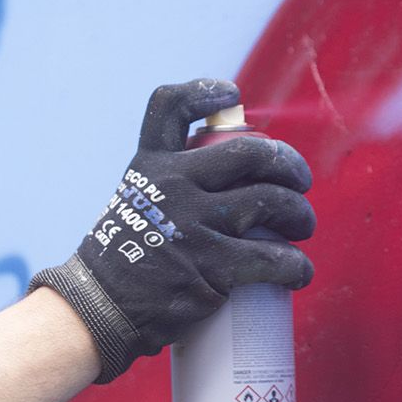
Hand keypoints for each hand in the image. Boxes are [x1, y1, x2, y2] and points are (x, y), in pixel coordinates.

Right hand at [30, 79, 313, 381]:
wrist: (99, 309)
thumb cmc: (122, 258)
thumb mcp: (133, 203)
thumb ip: (166, 184)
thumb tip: (219, 176)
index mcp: (150, 165)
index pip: (171, 106)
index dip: (206, 93)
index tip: (232, 96)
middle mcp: (173, 184)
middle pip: (252, 152)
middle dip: (289, 164)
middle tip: (298, 182)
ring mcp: (194, 223)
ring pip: (274, 200)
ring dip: (301, 214)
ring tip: (301, 227)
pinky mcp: (213, 266)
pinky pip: (275, 258)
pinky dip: (297, 266)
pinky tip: (298, 272)